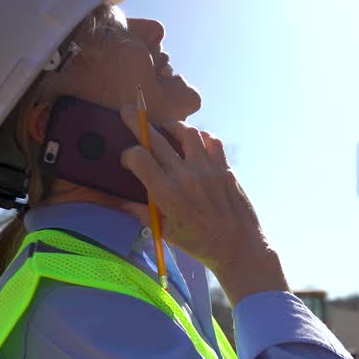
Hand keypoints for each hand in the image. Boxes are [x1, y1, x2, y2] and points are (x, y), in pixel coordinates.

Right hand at [118, 104, 287, 304]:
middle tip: (129, 111)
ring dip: (173, 126)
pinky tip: (195, 143)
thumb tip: (121, 202)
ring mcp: (208, 169)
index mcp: (167, 194)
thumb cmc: (199, 244)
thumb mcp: (165, 231)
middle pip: (156, 138)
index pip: (139, 157)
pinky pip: (212, 141)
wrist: (238, 247)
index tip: (128, 160)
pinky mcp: (225, 168)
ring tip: (166, 128)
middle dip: (138, 122)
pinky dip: (201, 137)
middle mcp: (186, 176)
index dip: (128, 153)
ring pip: (187, 132)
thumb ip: (142, 213)